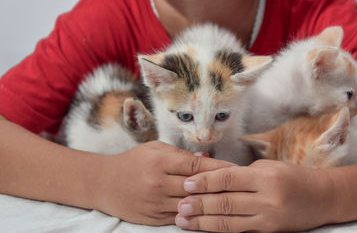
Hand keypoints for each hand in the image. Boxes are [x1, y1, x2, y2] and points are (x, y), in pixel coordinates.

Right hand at [93, 141, 234, 224]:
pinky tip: (211, 213)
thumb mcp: (154, 149)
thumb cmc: (132, 161)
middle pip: (197, 187)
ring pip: (192, 205)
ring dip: (213, 203)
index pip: (196, 166)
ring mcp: (156, 203)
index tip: (236, 168)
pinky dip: (196, 216)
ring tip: (232, 201)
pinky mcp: (153, 218)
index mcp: (160, 162)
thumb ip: (180, 153)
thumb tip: (206, 157)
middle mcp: (158, 183)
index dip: (218, 167)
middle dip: (221, 186)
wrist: (103, 183)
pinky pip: (180, 218)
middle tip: (242, 186)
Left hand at [175, 159, 334, 231]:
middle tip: (179, 206)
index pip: (228, 179)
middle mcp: (266, 198)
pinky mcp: (269, 231)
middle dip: (199, 205)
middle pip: (225, 202)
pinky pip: (239, 230)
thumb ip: (242, 174)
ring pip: (229, 221)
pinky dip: (219, 229)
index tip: (187, 184)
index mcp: (265, 177)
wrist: (322, 197)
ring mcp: (268, 218)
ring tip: (184, 220)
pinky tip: (205, 227)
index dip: (205, 182)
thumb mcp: (268, 167)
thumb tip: (212, 179)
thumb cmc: (293, 176)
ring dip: (203, 221)